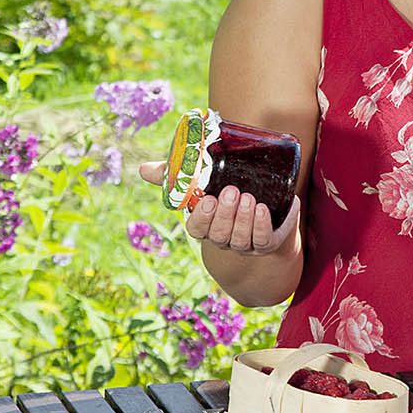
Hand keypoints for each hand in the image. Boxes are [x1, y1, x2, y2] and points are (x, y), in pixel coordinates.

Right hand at [137, 161, 299, 254]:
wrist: (270, 208)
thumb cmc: (227, 193)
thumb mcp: (205, 182)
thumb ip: (177, 175)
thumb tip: (142, 169)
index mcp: (206, 225)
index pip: (197, 229)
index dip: (201, 217)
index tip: (207, 199)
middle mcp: (223, 237)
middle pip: (219, 234)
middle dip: (224, 215)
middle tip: (231, 191)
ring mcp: (245, 243)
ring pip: (240, 238)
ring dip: (243, 219)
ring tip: (248, 198)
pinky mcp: (266, 241)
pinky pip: (262, 240)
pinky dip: (261, 226)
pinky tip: (262, 210)